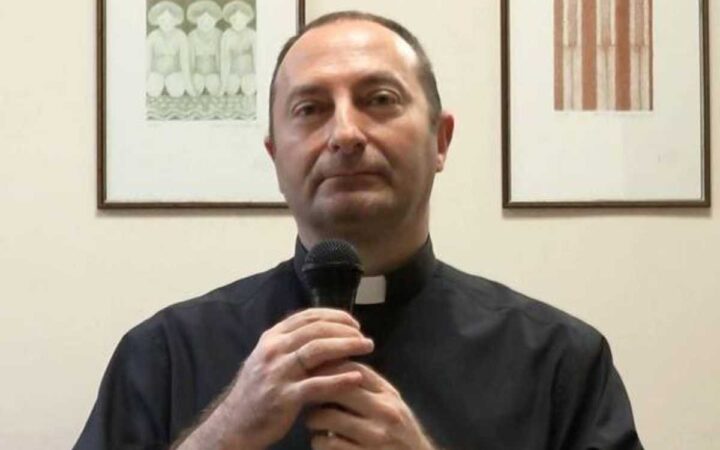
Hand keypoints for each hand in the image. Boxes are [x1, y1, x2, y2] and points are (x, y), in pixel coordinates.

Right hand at [212, 309, 374, 448]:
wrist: (234, 424)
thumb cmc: (257, 391)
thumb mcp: (269, 359)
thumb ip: (292, 344)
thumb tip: (325, 332)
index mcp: (272, 337)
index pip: (308, 316)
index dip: (334, 316)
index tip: (353, 323)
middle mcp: (274, 350)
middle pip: (317, 330)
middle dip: (345, 330)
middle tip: (364, 337)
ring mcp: (278, 372)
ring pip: (318, 350)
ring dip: (347, 346)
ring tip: (367, 347)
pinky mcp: (284, 396)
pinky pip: (317, 385)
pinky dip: (339, 379)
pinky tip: (357, 377)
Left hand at [305, 363, 435, 449]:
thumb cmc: (397, 433)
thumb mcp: (391, 405)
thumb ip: (368, 387)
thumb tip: (334, 364)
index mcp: (389, 396)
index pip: (355, 369)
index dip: (330, 366)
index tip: (313, 368)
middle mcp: (384, 413)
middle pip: (340, 388)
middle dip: (317, 389)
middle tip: (306, 393)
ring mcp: (374, 436)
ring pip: (328, 417)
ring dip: (313, 418)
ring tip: (312, 420)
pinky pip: (327, 443)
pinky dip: (318, 441)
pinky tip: (320, 440)